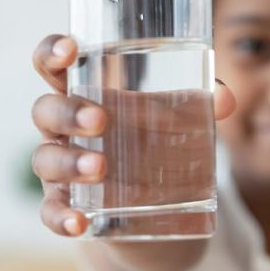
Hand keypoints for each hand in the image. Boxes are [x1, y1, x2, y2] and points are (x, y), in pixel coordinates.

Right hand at [31, 34, 235, 236]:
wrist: (156, 211)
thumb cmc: (154, 144)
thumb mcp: (175, 120)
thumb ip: (198, 104)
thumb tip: (225, 98)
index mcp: (83, 94)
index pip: (53, 66)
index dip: (53, 52)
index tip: (71, 49)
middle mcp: (62, 129)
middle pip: (46, 110)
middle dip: (68, 112)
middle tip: (99, 120)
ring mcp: (59, 170)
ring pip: (45, 160)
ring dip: (69, 162)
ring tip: (100, 167)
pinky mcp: (66, 207)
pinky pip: (50, 213)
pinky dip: (61, 217)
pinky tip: (78, 222)